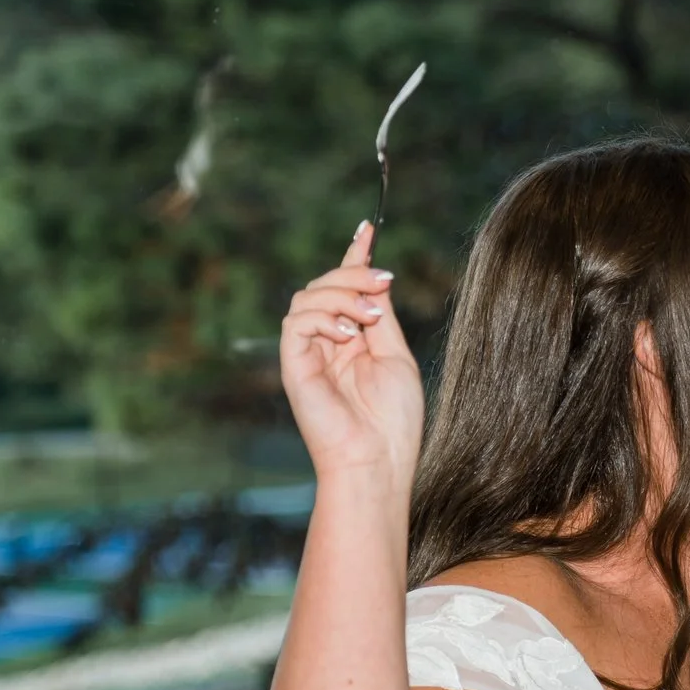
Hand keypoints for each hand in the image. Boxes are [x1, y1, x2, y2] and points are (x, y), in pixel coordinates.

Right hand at [281, 221, 422, 480]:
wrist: (376, 461)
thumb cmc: (392, 420)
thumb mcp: (396, 357)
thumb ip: (382, 318)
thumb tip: (377, 278)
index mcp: (353, 341)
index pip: (347, 289)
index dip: (354, 257)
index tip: (368, 229)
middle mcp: (327, 343)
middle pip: (324, 285)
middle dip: (353, 272)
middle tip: (383, 280)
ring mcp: (308, 354)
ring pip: (307, 297)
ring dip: (341, 294)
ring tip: (369, 316)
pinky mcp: (294, 366)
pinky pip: (295, 323)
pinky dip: (322, 317)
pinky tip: (347, 333)